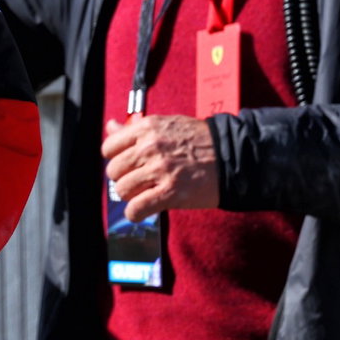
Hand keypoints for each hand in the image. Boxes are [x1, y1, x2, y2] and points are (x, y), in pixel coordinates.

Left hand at [102, 114, 218, 221]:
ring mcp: (160, 170)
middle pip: (113, 171)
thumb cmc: (198, 140)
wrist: (231, 157)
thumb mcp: (165, 125)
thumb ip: (135, 129)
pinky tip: (144, 210)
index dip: (116, 159)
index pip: (108, 148)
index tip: (127, 165)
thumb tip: (111, 126)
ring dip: (131, 196)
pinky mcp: (170, 192)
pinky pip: (136, 208)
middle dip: (123, 178)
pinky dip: (136, 213)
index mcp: (146, 128)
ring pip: (122, 190)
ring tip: (145, 193)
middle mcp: (150, 147)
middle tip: (138, 181)